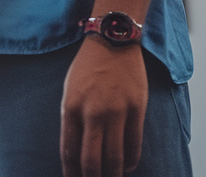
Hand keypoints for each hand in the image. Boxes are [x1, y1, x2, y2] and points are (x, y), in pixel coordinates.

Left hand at [61, 39, 147, 176]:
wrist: (112, 41)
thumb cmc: (87, 68)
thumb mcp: (69, 91)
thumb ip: (71, 120)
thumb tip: (76, 151)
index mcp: (70, 107)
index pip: (69, 152)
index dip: (71, 173)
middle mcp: (92, 112)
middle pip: (91, 160)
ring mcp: (116, 111)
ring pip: (115, 157)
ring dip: (113, 173)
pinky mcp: (137, 108)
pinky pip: (134, 144)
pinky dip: (131, 160)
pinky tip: (128, 165)